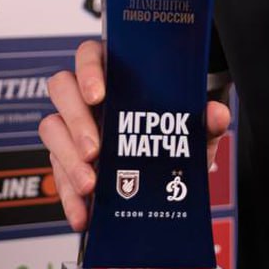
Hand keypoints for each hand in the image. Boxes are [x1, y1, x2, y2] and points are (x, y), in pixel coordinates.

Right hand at [39, 39, 230, 231]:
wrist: (169, 182)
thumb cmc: (174, 141)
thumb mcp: (195, 133)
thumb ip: (208, 122)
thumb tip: (217, 113)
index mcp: (117, 75)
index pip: (90, 55)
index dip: (88, 70)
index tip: (99, 94)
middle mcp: (88, 96)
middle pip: (62, 88)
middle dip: (77, 120)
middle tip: (95, 150)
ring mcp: (72, 127)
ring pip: (51, 129)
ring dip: (68, 158)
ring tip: (91, 184)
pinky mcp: (65, 159)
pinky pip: (57, 173)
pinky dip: (69, 197)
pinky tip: (83, 213)